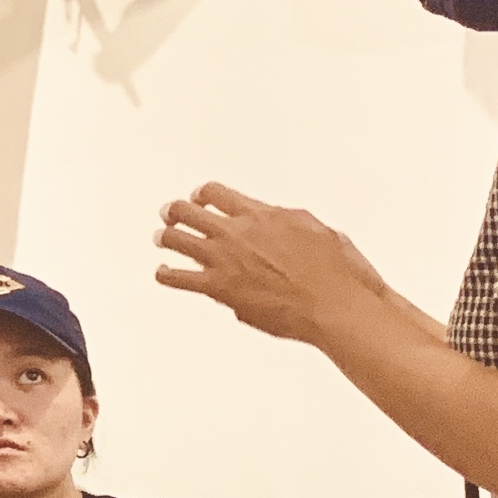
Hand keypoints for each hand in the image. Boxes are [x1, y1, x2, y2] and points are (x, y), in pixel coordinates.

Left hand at [155, 182, 389, 346]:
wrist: (333, 304)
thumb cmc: (334, 272)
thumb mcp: (315, 228)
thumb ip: (285, 222)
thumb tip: (273, 220)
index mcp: (261, 214)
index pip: (216, 192)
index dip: (201, 194)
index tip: (198, 198)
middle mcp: (237, 232)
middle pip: (187, 210)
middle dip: (175, 211)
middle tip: (170, 214)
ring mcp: (224, 259)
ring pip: (174, 239)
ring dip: (165, 237)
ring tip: (162, 238)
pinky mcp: (218, 287)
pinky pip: (177, 278)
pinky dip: (166, 274)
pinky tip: (164, 274)